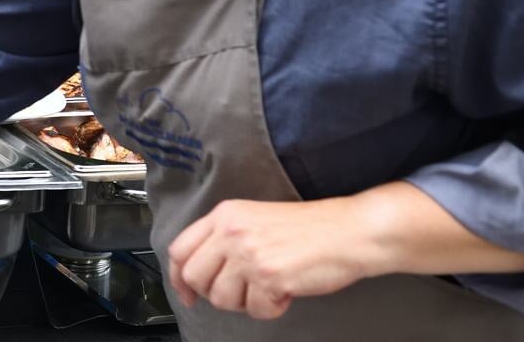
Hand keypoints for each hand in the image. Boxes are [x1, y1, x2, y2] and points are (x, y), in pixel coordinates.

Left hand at [168, 197, 373, 319]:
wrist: (348, 231)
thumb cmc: (309, 229)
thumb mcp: (254, 219)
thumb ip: (224, 239)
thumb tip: (201, 272)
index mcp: (224, 215)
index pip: (180, 249)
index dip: (178, 277)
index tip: (186, 292)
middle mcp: (230, 232)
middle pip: (195, 277)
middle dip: (214, 293)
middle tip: (240, 291)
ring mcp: (248, 253)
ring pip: (221, 298)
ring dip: (245, 302)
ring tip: (267, 288)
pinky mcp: (268, 275)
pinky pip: (254, 309)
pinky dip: (270, 308)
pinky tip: (285, 292)